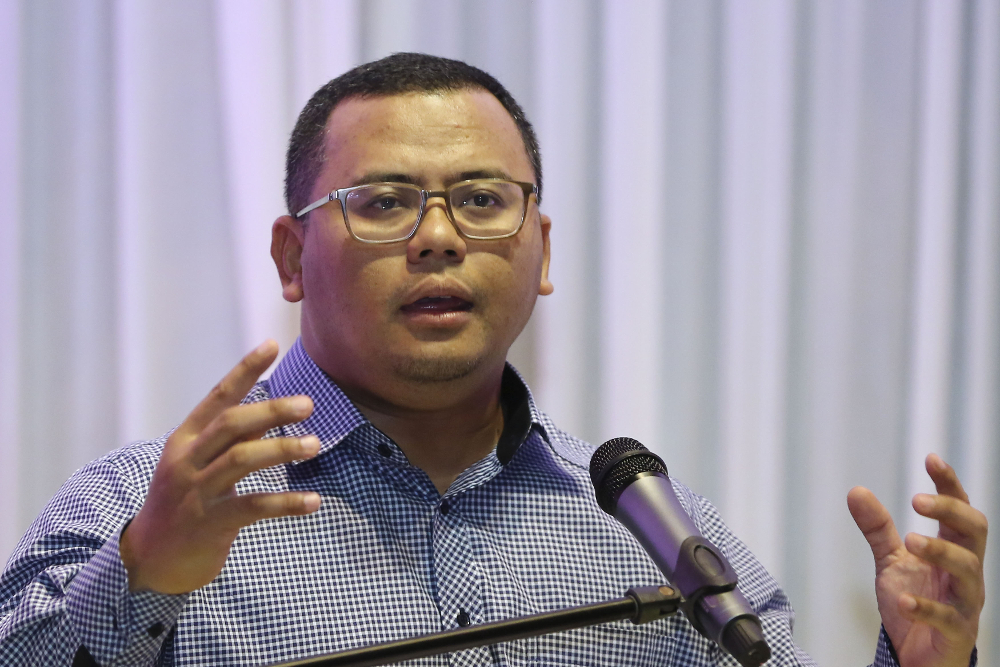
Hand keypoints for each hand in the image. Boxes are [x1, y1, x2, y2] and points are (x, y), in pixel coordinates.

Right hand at [119, 340, 321, 593]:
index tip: (271, 345)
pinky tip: (313, 501)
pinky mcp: (210, 524)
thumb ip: (235, 438)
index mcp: (185, 439)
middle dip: (271, 410)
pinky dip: (286, 502)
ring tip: (314, 444)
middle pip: (230, 425)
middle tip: (308, 404)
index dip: (244, 370)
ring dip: (281, 449)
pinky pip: (253, 507)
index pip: (217, 396)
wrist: (150, 558)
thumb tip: (275, 411)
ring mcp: (196, 492)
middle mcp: (187, 460)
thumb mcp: (201, 463)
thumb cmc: (184, 501)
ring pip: (240, 460)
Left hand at [848, 454, 986, 666]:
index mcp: (953, 550)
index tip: (931, 458)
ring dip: (940, 552)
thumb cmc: (914, 605)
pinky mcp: (956, 634)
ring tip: (911, 541)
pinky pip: (948, 618)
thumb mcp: (892, 561)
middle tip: (916, 499)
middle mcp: (966, 572)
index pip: (960, 510)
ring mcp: (965, 603)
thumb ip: (878, 529)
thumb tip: (856, 490)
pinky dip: (925, 607)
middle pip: (974, 531)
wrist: (919, 659)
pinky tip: (902, 600)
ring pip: (968, 570)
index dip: (949, 484)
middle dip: (950, 510)